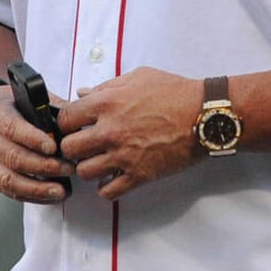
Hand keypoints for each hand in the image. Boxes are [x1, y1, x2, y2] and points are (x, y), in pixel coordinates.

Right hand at [0, 84, 70, 204]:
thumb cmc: (3, 105)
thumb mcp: (22, 95)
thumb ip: (50, 106)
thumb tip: (78, 120)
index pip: (12, 127)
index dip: (33, 139)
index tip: (54, 146)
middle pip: (13, 157)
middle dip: (44, 166)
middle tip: (68, 168)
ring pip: (9, 179)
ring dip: (37, 188)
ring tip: (61, 190)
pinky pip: (9, 191)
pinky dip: (31, 196)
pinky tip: (49, 195)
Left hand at [57, 67, 203, 198]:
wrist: (206, 116)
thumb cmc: (175, 92)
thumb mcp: (137, 78)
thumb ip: (106, 87)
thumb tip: (82, 93)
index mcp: (106, 103)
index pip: (64, 119)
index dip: (65, 123)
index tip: (73, 126)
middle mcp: (110, 130)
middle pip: (69, 148)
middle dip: (72, 147)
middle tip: (83, 146)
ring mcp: (124, 155)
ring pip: (85, 172)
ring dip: (88, 168)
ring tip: (98, 162)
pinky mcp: (140, 175)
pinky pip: (108, 192)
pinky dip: (106, 188)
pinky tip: (112, 178)